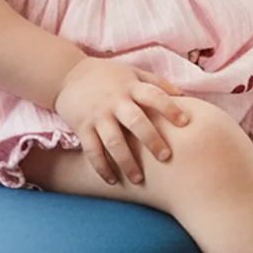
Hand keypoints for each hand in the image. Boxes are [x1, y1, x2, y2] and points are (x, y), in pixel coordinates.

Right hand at [54, 58, 189, 185]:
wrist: (67, 75)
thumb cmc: (107, 76)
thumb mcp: (132, 72)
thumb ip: (156, 83)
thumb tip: (185, 96)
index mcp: (130, 87)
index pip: (153, 95)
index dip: (170, 108)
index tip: (185, 122)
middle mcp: (115, 101)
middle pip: (135, 121)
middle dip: (151, 140)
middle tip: (166, 157)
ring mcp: (98, 115)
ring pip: (113, 141)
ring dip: (126, 162)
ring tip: (139, 180)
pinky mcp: (82, 127)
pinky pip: (92, 150)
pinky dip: (101, 167)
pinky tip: (113, 180)